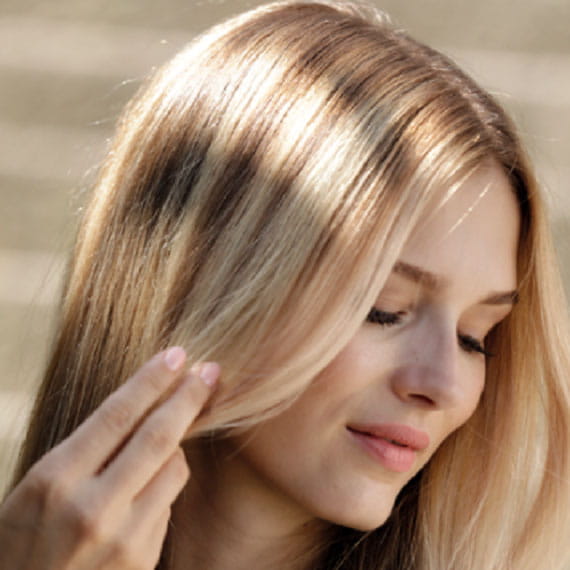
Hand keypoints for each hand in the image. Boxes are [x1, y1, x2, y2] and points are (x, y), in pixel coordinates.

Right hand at [0, 347, 219, 569]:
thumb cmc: (22, 544)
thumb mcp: (35, 489)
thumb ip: (86, 451)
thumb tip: (145, 408)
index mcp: (54, 480)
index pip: (116, 414)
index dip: (152, 380)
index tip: (177, 355)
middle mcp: (90, 508)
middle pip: (158, 436)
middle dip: (189, 396)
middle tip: (210, 370)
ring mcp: (121, 538)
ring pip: (174, 467)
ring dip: (176, 446)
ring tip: (162, 442)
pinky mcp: (142, 560)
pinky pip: (169, 503)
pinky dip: (164, 485)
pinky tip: (144, 492)